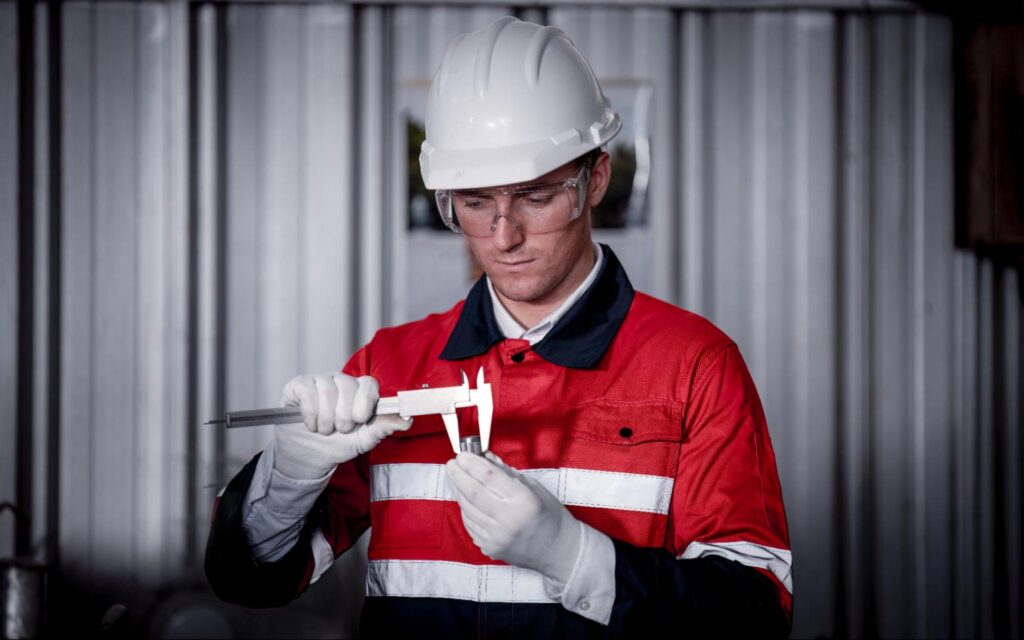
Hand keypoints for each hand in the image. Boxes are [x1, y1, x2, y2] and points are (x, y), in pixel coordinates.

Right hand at [272, 373, 411, 479]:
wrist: (310, 455)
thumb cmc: (340, 443)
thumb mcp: (364, 439)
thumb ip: (384, 427)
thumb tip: (407, 420)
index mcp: (360, 391)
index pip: (368, 383)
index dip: (365, 400)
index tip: (360, 419)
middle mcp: (341, 381)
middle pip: (347, 384)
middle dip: (344, 414)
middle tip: (341, 429)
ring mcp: (319, 381)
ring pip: (327, 388)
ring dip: (326, 418)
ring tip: (325, 430)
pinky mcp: (298, 385)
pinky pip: (307, 390)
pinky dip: (310, 413)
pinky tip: (311, 424)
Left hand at [445, 451, 581, 583]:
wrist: (558, 550)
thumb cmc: (550, 516)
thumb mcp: (534, 487)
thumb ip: (506, 473)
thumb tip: (484, 457)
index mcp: (523, 502)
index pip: (489, 478)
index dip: (473, 464)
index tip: (463, 455)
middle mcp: (508, 521)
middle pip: (473, 493)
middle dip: (458, 475)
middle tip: (452, 463)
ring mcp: (497, 537)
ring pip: (467, 509)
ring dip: (458, 491)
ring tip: (455, 478)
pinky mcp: (490, 547)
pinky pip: (470, 524)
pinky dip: (465, 508)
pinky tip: (464, 498)